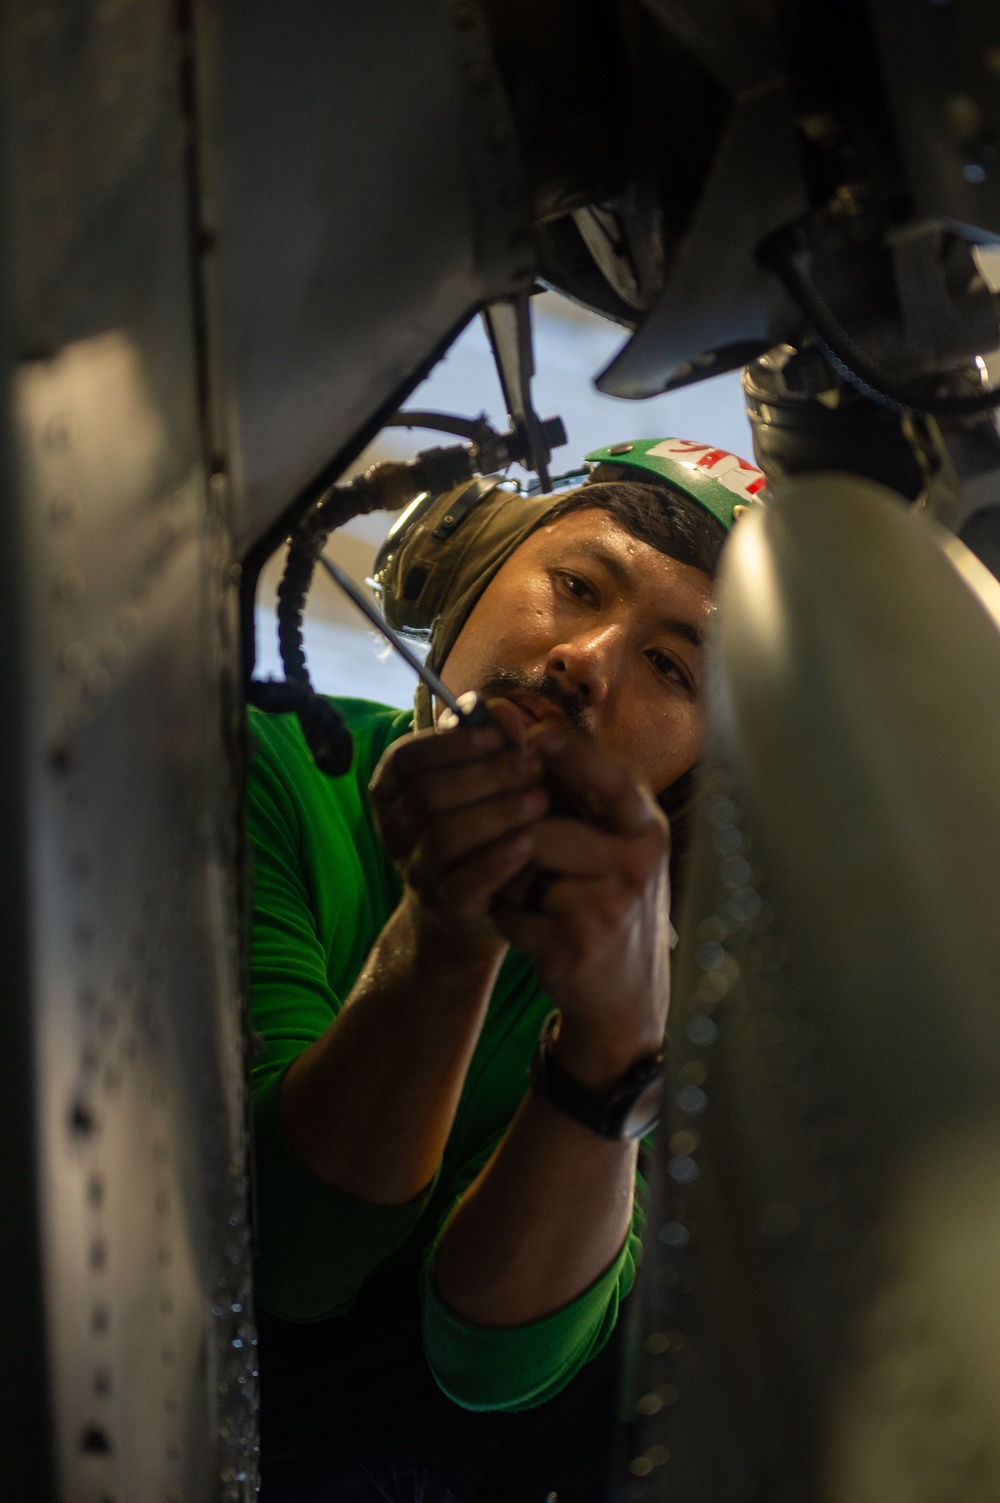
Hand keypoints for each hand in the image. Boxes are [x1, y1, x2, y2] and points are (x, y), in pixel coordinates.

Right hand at [369, 702, 546, 953]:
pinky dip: (497, 860)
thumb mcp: (480, 780)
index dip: (451, 744)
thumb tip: (504, 712)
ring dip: (496, 813)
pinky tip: (529, 842)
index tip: (499, 737)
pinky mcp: (444, 904)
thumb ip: (489, 743)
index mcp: (391, 792)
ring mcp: (416, 870)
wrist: (473, 902)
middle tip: (533, 766)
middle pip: (428, 795)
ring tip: (539, 800)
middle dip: (486, 775)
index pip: (405, 760)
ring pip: (443, 836)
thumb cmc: (478, 826)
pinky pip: (464, 882)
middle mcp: (394, 830)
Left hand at [492, 727, 671, 1087]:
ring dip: (509, 878)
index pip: (606, 777)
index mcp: (646, 828)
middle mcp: (638, 860)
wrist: (624, 994)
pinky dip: (508, 916)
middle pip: (542, 825)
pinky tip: (529, 926)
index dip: (566, 751)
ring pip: (522, 867)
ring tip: (525, 890)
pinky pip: (513, 910)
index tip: (529, 736)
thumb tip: (518, 725)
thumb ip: (575, 793)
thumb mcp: (611, 845)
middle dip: (512, 835)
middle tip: (511, 848)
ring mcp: (610, 903)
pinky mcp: (578, 942)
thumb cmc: (607, 902)